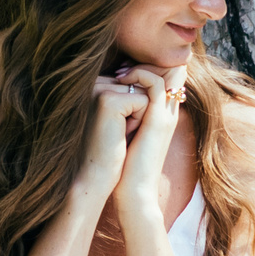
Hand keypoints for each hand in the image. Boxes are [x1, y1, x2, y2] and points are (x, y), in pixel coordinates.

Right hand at [75, 71, 149, 202]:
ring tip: (119, 133)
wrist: (97, 175)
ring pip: (145, 93)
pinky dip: (138, 121)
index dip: (137, 111)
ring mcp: (98, 89)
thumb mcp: (125, 117)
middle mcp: (94, 82)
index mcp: (96, 84)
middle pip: (143, 87)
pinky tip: (120, 134)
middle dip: (140, 112)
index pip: (137, 84)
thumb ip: (134, 94)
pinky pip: (144, 101)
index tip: (118, 129)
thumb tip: (160, 79)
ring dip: (140, 117)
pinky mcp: (107, 100)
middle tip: (119, 132)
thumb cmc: (112, 150)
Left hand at [110, 63, 186, 230]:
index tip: (123, 72)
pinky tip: (120, 81)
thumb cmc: (125, 168)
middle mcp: (169, 113)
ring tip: (121, 73)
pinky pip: (155, 82)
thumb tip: (110, 101)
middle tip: (123, 67)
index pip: (168, 80)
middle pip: (173, 71)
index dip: (150, 69)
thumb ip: (126, 117)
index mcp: (163, 117)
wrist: (133, 190)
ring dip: (142, 67)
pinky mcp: (158, 119)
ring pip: (167, 72)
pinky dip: (138, 75)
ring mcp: (166, 115)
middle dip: (149, 63)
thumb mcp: (127, 136)